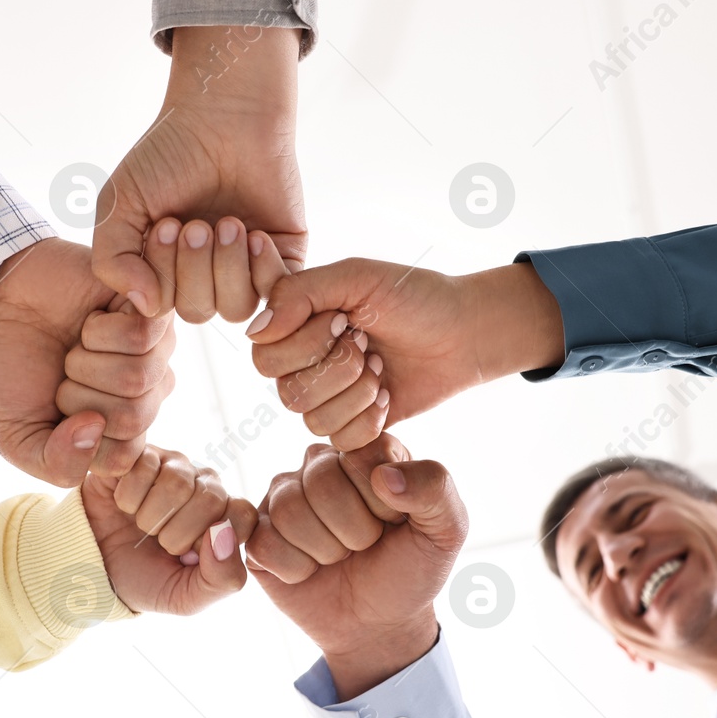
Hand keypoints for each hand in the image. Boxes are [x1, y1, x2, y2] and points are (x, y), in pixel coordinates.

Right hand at [0, 238, 174, 485]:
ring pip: (139, 376)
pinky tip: (92, 318)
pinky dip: (100, 328)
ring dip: (88, 359)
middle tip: (64, 369)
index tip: (58, 409)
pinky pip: (143, 334)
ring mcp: (156, 351)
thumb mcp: (17, 437)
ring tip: (77, 342)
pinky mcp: (154, 309)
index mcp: (119, 429)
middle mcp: (146, 393)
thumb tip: (96, 428)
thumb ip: (56, 464)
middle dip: (79, 394)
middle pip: (133, 418)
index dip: (81, 437)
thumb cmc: (11, 366)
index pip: (124, 457)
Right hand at [82, 445, 257, 615]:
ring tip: (140, 525)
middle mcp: (205, 484)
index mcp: (226, 516)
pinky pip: (144, 467)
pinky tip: (123, 505)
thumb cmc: (144, 580)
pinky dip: (127, 498)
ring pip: (177, 481)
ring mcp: (173, 465)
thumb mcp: (187, 597)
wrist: (90, 567)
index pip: (242, 515)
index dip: (210, 543)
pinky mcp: (139, 454)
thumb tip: (224, 533)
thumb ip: (223, 578)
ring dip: (150, 517)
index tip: (187, 556)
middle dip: (176, 534)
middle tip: (158, 543)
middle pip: (211, 496)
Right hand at [92, 25, 304, 317]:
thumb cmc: (169, 154)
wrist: (226, 114)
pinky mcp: (283, 256)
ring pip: (236, 308)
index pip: (160, 308)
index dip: (161, 277)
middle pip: (198, 312)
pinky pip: (276, 293)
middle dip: (193, 269)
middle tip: (194, 223)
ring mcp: (245, 268)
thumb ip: (112, 260)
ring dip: (227, 267)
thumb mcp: (120, 204)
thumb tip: (146, 306)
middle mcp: (204, 275)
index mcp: (164, 269)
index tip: (164, 225)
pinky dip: (262, 267)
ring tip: (226, 224)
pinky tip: (254, 233)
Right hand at [247, 435, 468, 699]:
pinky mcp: (257, 533)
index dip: (381, 501)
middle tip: (365, 546)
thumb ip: (435, 488)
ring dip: (325, 551)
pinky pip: (264, 544)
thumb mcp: (447, 530)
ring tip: (340, 557)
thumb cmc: (412, 569)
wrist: (380, 624)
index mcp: (366, 451)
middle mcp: (320, 463)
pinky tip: (310, 571)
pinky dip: (296, 570)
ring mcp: (283, 497)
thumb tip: (384, 476)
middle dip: (354, 530)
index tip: (395, 521)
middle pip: (321, 482)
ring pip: (290, 512)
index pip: (361, 454)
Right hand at [248, 260, 565, 449]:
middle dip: (337, 369)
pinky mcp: (351, 427)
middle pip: (286, 393)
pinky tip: (388, 394)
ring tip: (381, 367)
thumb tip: (254, 331)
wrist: (461, 333)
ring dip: (358, 392)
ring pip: (313, 420)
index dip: (305, 343)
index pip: (263, 355)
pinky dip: (370, 417)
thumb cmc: (412, 297)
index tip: (343, 319)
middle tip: (367, 345)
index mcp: (293, 325)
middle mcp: (300, 364)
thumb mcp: (356, 277)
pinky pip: (341, 440)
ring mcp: (325, 399)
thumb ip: (299, 292)